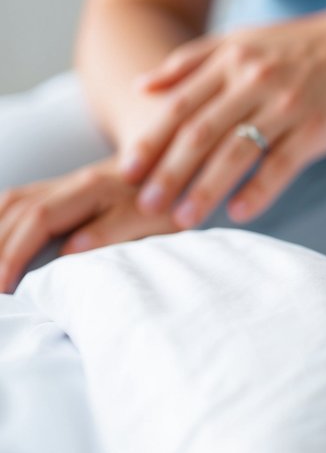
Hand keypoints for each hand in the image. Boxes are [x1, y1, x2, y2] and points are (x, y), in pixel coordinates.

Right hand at [0, 156, 177, 291]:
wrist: (180, 165)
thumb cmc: (172, 200)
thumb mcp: (155, 219)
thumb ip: (114, 231)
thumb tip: (70, 250)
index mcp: (92, 188)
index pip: (38, 219)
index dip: (14, 252)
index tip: (2, 286)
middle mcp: (71, 182)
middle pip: (14, 210)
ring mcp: (63, 184)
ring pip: (11, 203)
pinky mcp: (62, 192)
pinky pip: (18, 202)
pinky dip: (0, 219)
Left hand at [119, 3, 325, 227]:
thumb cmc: (302, 48)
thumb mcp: (244, 41)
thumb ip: (192, 61)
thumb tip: (141, 87)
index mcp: (233, 60)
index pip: (181, 106)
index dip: (151, 140)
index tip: (126, 171)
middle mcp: (256, 81)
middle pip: (201, 133)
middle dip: (169, 172)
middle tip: (145, 205)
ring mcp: (288, 105)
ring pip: (237, 152)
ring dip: (207, 189)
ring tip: (183, 219)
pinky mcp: (317, 128)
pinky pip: (282, 165)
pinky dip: (259, 191)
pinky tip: (239, 213)